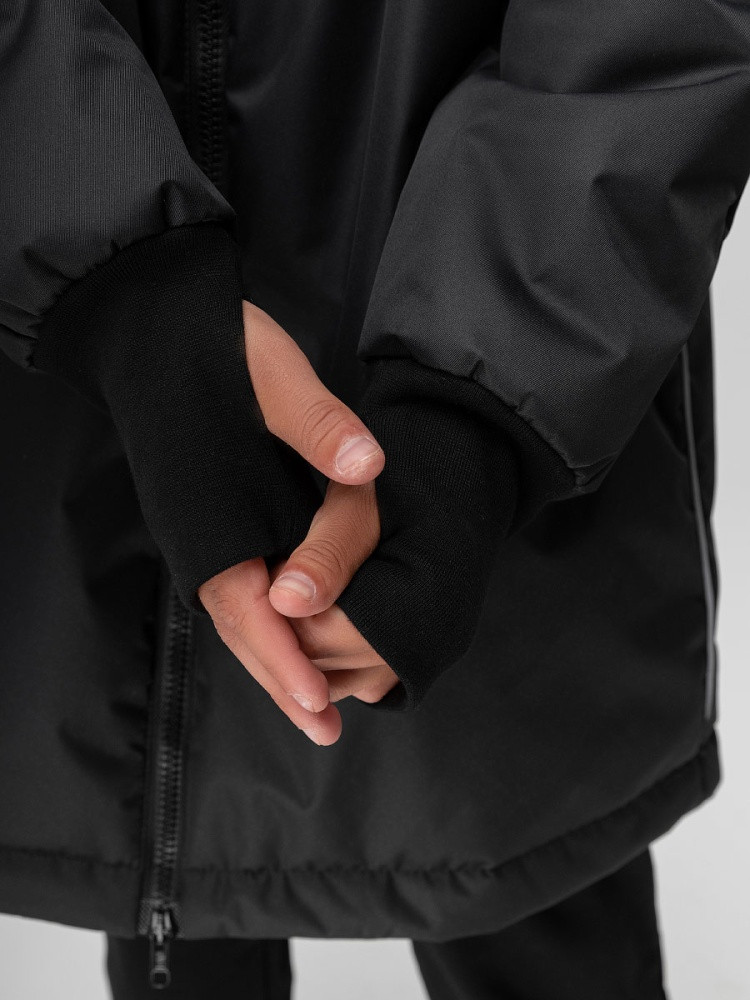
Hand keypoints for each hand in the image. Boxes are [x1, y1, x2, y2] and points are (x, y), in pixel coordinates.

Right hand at [198, 302, 385, 746]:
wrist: (152, 320)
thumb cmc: (211, 346)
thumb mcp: (271, 372)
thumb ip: (316, 423)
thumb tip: (367, 466)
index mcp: (211, 517)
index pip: (248, 608)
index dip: (284, 658)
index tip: (318, 702)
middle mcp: (201, 536)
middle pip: (241, 628)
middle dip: (282, 679)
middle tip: (325, 728)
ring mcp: (204, 530)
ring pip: (240, 614)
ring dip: (277, 658)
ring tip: (315, 703)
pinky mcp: (213, 518)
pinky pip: (240, 587)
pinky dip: (269, 622)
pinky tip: (297, 630)